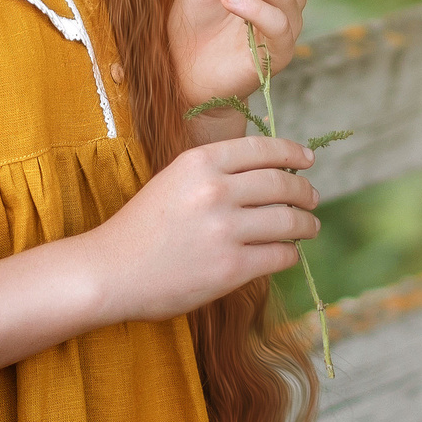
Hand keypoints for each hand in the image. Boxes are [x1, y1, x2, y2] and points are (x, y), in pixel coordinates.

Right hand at [83, 133, 319, 321]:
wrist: (109, 271)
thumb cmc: (140, 228)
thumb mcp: (173, 181)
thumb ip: (214, 173)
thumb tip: (267, 172)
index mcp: (199, 162)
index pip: (262, 149)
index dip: (292, 152)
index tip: (308, 160)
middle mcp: (215, 190)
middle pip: (281, 183)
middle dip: (304, 191)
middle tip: (312, 198)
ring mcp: (225, 230)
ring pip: (288, 220)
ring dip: (306, 224)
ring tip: (310, 227)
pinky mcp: (231, 267)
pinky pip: (280, 255)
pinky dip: (290, 253)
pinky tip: (288, 253)